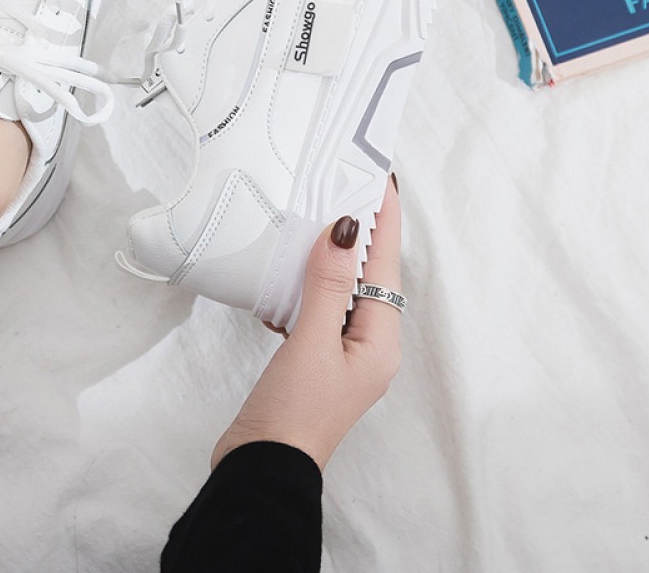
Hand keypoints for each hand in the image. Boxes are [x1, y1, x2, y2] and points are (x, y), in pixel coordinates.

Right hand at [211, 179, 401, 471]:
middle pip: (370, 275)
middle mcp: (370, 346)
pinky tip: (292, 268)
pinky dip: (309, 283)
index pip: (386, 266)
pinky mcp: (316, 358)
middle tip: (348, 184)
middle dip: (362, 231)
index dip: (385, 221)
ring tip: (322, 214)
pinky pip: (321, 307)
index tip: (382, 180)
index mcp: (381, 343)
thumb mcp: (312, 342)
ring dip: (334, 255)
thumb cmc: (293, 411)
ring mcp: (342, 353)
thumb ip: (327, 284)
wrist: (261, 468)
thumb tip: (346, 229)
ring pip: (343, 289)